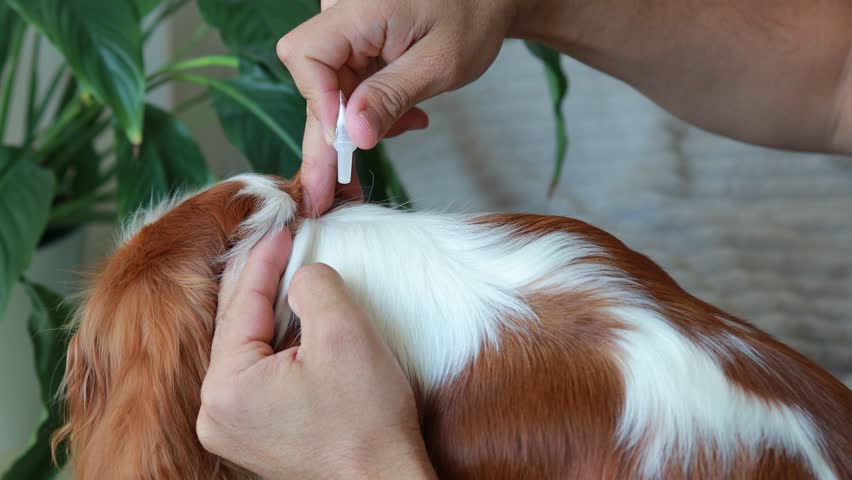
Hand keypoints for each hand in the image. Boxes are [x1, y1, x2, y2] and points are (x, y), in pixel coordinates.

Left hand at [196, 231, 435, 479]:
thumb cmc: (368, 421)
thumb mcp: (345, 332)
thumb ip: (314, 284)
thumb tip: (299, 275)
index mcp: (227, 387)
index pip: (242, 304)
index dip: (263, 259)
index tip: (280, 228)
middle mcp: (215, 412)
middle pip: (237, 326)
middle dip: (261, 283)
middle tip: (281, 245)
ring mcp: (231, 429)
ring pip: (245, 349)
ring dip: (267, 313)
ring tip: (287, 277)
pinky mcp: (252, 436)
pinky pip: (254, 374)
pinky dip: (272, 345)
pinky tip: (291, 325)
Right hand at [277, 0, 520, 214]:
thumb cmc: (472, 15)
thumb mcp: (439, 62)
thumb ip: (392, 96)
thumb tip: (355, 137)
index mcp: (358, 9)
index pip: (307, 56)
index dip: (319, 103)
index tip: (346, 140)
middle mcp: (342, 18)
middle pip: (314, 83)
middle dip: (327, 141)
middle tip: (324, 197)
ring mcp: (347, 33)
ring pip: (331, 92)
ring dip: (360, 126)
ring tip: (410, 125)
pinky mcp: (357, 47)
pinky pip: (350, 87)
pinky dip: (373, 110)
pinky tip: (407, 117)